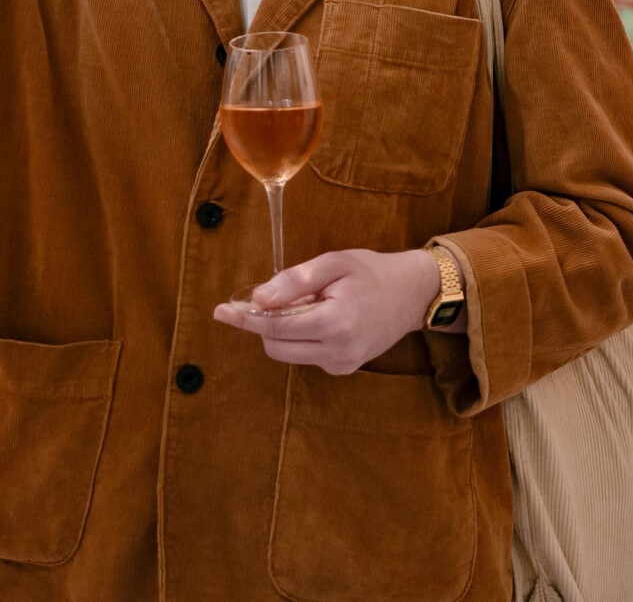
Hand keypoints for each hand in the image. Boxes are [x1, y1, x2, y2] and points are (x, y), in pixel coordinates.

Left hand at [212, 248, 442, 375]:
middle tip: (280, 295)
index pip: (276, 326)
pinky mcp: (343, 369)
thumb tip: (258, 298)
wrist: (411, 294)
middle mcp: (338, 351)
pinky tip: (324, 317)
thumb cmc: (371, 272)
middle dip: (266, 322)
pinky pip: (306, 355)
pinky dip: (303, 336)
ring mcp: (341, 364)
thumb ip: (295, 280)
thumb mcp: (334, 263)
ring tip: (312, 303)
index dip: (246, 318)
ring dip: (285, 329)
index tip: (222, 311)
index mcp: (336, 323)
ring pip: (288, 353)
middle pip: (276, 345)